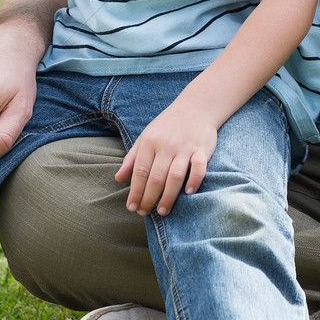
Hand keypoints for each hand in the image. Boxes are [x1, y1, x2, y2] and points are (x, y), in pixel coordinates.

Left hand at [115, 98, 217, 217]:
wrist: (196, 107)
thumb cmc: (168, 126)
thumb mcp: (146, 137)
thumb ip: (132, 158)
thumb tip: (118, 178)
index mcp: (150, 142)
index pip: (140, 171)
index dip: (135, 191)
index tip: (131, 207)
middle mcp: (166, 145)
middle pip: (156, 177)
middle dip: (149, 198)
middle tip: (145, 213)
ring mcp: (185, 147)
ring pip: (175, 176)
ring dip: (168, 196)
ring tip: (162, 211)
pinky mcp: (202, 149)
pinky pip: (199, 167)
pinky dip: (194, 181)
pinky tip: (188, 193)